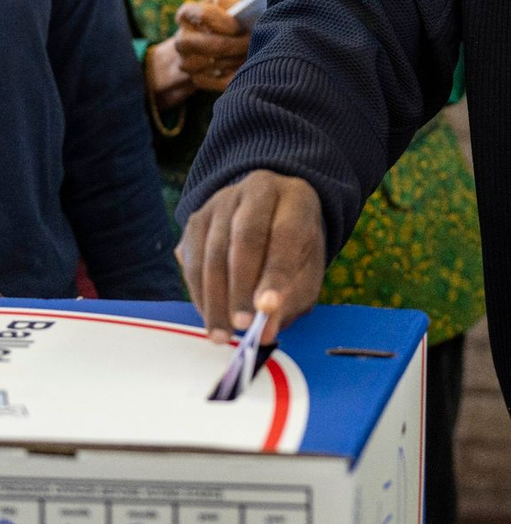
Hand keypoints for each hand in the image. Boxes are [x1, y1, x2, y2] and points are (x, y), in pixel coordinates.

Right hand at [148, 0, 250, 105]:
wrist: (212, 39)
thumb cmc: (224, 13)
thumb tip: (236, 9)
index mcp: (187, 14)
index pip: (204, 15)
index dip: (226, 22)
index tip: (241, 26)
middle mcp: (182, 39)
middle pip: (210, 44)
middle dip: (236, 44)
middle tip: (252, 42)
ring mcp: (186, 61)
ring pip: (212, 64)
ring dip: (235, 59)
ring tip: (249, 53)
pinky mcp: (197, 79)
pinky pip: (216, 81)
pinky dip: (231, 76)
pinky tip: (243, 68)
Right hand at [176, 170, 325, 344]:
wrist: (271, 219)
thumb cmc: (294, 251)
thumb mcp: (305, 274)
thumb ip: (290, 299)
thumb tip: (265, 333)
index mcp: (297, 197)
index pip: (286, 233)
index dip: (276, 273)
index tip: (267, 308)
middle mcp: (259, 188)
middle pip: (246, 237)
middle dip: (241, 287)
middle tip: (242, 327)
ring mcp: (223, 200)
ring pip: (213, 250)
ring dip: (215, 298)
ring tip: (222, 334)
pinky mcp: (197, 218)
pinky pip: (192, 259)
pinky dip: (199, 293)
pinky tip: (210, 316)